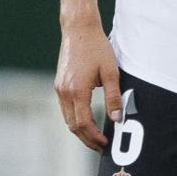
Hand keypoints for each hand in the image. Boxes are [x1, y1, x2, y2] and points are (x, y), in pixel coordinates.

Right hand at [54, 19, 121, 151]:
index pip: (83, 123)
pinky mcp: (59, 84)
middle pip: (73, 125)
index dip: (94, 136)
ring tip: (95, 136)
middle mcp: (64, 92)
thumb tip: (117, 118)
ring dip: (80, 130)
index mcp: (77, 91)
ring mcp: (59, 88)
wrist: (79, 29)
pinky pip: (65, 108)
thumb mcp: (111, 72)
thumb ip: (114, 97)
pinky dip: (75, 118)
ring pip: (67, 118)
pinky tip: (86, 119)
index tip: (105, 143)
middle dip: (86, 138)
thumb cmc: (97, 48)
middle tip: (100, 146)